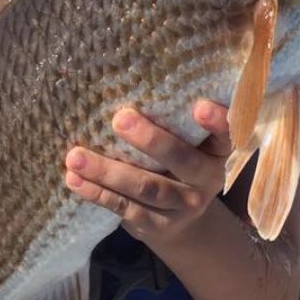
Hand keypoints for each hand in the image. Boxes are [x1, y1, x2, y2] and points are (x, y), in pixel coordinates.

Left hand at [64, 100, 231, 248]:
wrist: (180, 222)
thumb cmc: (178, 164)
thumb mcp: (191, 143)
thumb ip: (176, 119)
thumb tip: (135, 74)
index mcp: (217, 152)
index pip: (225, 134)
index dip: (217, 121)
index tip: (200, 105)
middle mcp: (206, 180)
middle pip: (182, 160)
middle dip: (151, 141)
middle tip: (120, 119)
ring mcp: (182, 206)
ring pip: (146, 188)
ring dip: (108, 171)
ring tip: (76, 156)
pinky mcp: (155, 224)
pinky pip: (125, 208)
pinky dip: (98, 193)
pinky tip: (74, 179)